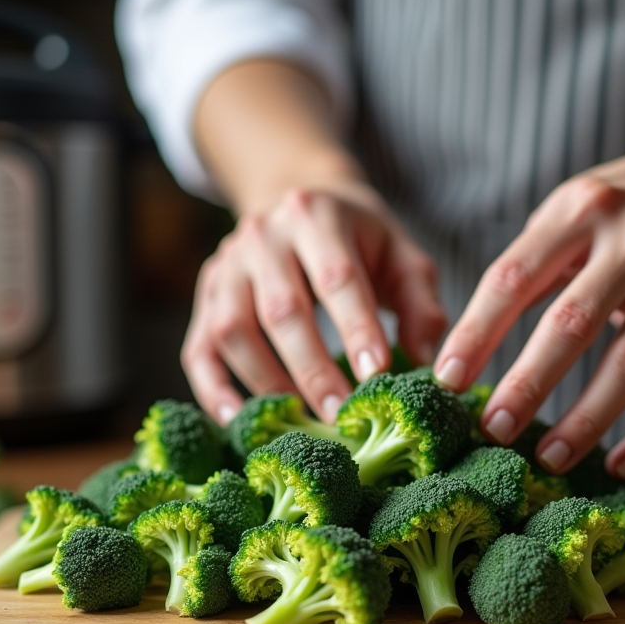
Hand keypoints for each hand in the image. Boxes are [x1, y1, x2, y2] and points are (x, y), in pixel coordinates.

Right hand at [182, 183, 446, 424]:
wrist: (302, 201)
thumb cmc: (362, 242)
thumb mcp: (402, 257)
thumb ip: (421, 306)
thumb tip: (426, 363)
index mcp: (317, 215)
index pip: (337, 277)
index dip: (357, 328)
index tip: (377, 375)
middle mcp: (263, 235)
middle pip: (282, 310)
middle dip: (312, 368)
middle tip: (341, 414)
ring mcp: (226, 265)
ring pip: (234, 331)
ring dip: (268, 383)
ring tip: (302, 421)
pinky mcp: (206, 296)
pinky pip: (198, 349)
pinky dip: (213, 390)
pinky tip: (239, 422)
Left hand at [433, 126, 624, 478]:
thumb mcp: (578, 207)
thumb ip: (533, 261)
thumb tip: (472, 340)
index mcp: (582, 208)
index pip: (514, 278)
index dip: (476, 334)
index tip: (446, 380)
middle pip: (571, 324)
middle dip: (526, 384)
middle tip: (492, 430)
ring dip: (587, 419)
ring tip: (550, 458)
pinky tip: (621, 464)